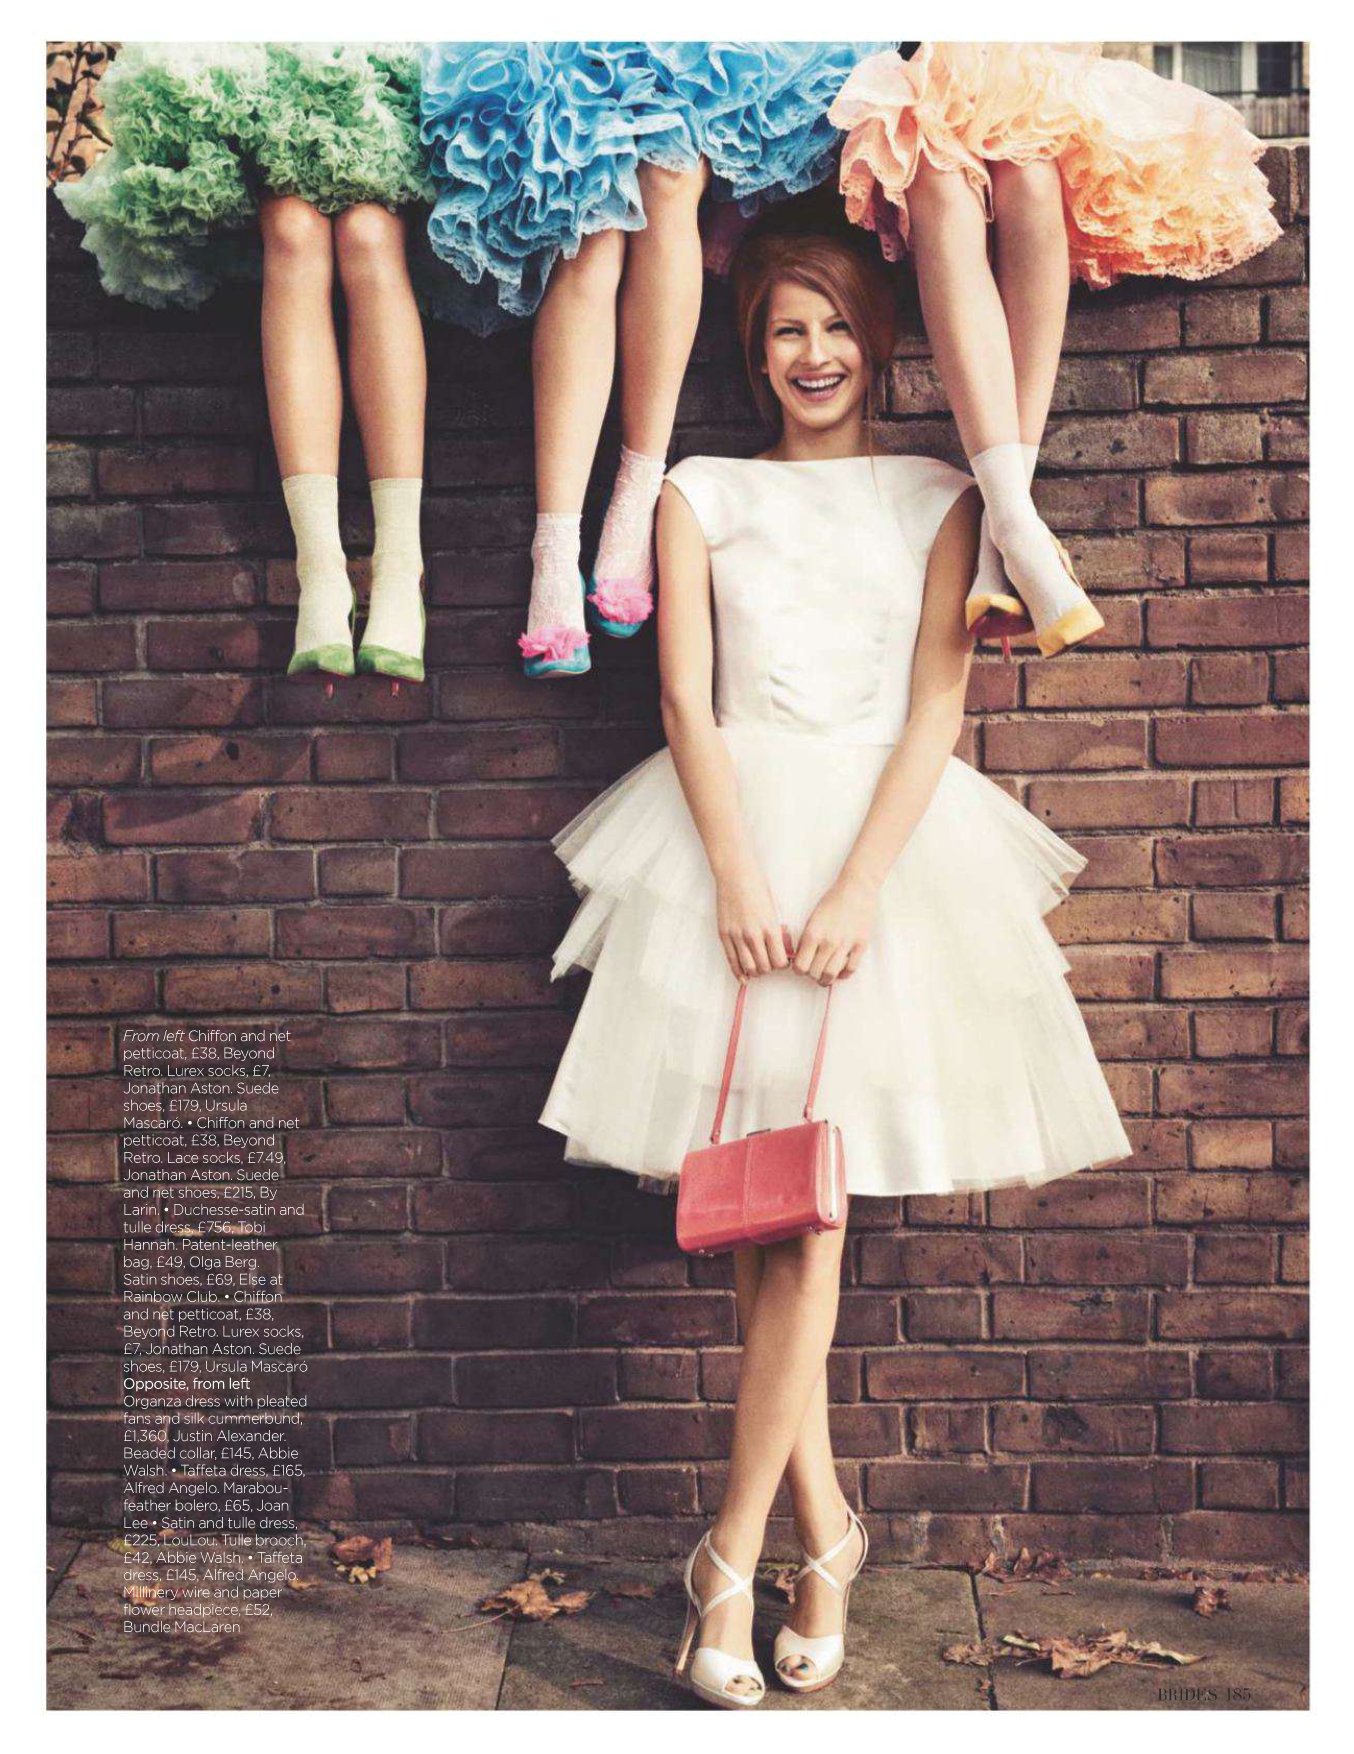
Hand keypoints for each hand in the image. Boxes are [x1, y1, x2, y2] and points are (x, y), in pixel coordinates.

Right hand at [715, 861, 793, 983]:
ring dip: (755, 971)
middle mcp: (753, 935)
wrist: (736, 875)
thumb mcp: (774, 909)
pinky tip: (743, 977)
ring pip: (748, 967)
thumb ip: (777, 931)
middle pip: (764, 967)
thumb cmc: (758, 889)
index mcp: (770, 928)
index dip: (782, 964)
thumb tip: (781, 949)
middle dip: (769, 969)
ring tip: (757, 968)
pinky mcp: (724, 935)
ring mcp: (737, 936)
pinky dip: (739, 972)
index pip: (780, 961)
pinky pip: (732, 961)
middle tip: (769, 963)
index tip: (781, 961)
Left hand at [793, 872, 877, 984]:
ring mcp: (845, 944)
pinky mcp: (861, 945)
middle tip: (815, 971)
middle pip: (814, 973)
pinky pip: (850, 969)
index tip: (803, 967)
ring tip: (826, 976)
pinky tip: (841, 970)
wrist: (856, 888)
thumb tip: (801, 958)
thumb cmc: (832, 901)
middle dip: (812, 975)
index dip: (800, 970)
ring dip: (826, 979)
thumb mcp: (813, 918)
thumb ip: (807, 938)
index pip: (800, 966)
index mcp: (812, 934)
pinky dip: (844, 974)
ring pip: (831, 974)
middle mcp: (828, 942)